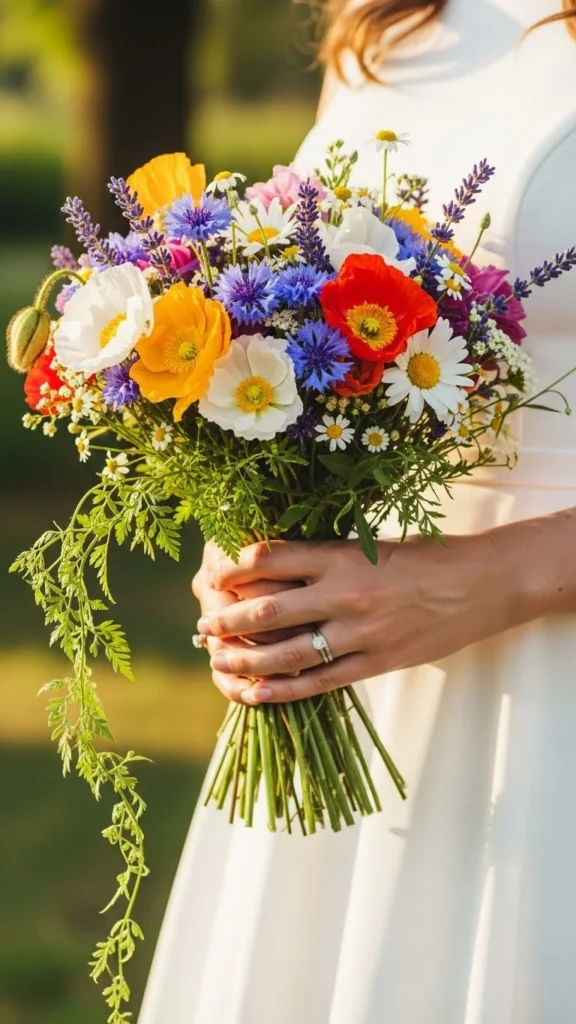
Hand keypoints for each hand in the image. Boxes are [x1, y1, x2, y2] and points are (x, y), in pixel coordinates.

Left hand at [197, 521, 563, 703]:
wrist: (480, 583)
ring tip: (217, 662)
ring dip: (244, 661)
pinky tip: (254, 694)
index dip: (232, 570)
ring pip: (285, 653)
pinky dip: (281, 691)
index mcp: (340, 554)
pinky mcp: (376, 662)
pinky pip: (318, 682)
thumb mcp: (369, 546)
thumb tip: (270, 572)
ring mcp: (359, 632)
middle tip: (204, 629)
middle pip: (266, 611)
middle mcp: (343, 593)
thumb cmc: (423, 557)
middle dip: (227, 622)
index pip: (269, 558)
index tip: (213, 579)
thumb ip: (324, 560)